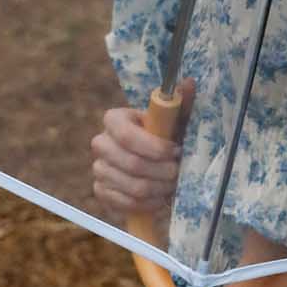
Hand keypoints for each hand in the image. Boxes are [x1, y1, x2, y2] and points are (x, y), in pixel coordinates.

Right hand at [90, 80, 191, 217]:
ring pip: (132, 187)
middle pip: (131, 164)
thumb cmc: (164, 135)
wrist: (152, 159)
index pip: (127, 135)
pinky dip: (148, 204)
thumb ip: (181, 103)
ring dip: (159, 189)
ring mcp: (98, 168)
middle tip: (178, 172)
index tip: (176, 151)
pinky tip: (160, 196)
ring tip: (172, 184)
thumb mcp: (175, 118)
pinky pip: (125, 203)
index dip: (154, 147)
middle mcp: (101, 143)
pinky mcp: (101, 191)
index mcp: (114, 119)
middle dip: (161, 172)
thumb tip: (188, 83)